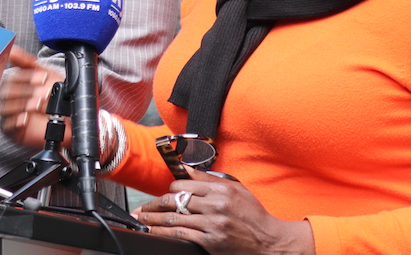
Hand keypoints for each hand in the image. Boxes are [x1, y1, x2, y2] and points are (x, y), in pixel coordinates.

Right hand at [0, 46, 66, 148]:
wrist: (69, 117)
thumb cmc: (56, 96)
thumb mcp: (44, 74)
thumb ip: (27, 62)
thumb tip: (11, 49)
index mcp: (15, 83)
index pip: (10, 77)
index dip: (25, 77)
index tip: (43, 77)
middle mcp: (10, 98)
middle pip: (5, 92)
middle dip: (25, 91)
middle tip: (44, 92)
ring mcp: (10, 115)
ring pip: (3, 108)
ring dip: (21, 105)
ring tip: (37, 105)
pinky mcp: (13, 131)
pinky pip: (6, 126)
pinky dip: (15, 121)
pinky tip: (25, 119)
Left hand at [134, 168, 313, 254]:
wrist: (268, 240)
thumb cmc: (253, 214)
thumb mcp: (236, 188)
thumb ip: (209, 179)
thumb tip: (186, 169)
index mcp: (220, 189)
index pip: (184, 184)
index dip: (171, 188)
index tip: (166, 193)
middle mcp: (215, 205)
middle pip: (175, 200)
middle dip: (154, 204)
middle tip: (143, 208)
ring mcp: (212, 224)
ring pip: (174, 219)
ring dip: (153, 219)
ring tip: (142, 220)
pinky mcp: (211, 241)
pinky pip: (182, 235)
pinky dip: (165, 233)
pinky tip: (155, 232)